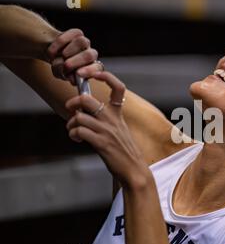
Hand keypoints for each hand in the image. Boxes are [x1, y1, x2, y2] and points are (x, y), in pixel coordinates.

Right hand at [46, 29, 101, 84]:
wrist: (54, 55)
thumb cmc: (61, 68)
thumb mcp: (64, 75)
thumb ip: (69, 77)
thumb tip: (73, 80)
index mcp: (92, 67)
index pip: (97, 68)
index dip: (89, 71)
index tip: (78, 74)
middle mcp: (91, 54)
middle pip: (90, 55)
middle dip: (76, 61)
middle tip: (65, 65)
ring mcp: (85, 43)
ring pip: (82, 42)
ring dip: (68, 51)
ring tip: (58, 58)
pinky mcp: (77, 33)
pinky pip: (72, 34)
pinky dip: (59, 43)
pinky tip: (53, 52)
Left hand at [65, 71, 148, 187]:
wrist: (134, 169)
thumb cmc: (124, 151)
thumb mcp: (119, 130)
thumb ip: (106, 118)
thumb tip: (84, 111)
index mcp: (119, 114)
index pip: (118, 87)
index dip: (104, 76)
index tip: (92, 74)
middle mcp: (113, 119)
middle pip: (87, 99)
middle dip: (73, 102)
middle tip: (71, 109)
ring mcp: (107, 130)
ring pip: (79, 116)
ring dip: (71, 123)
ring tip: (73, 130)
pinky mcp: (101, 143)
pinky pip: (79, 131)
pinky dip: (73, 134)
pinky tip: (77, 139)